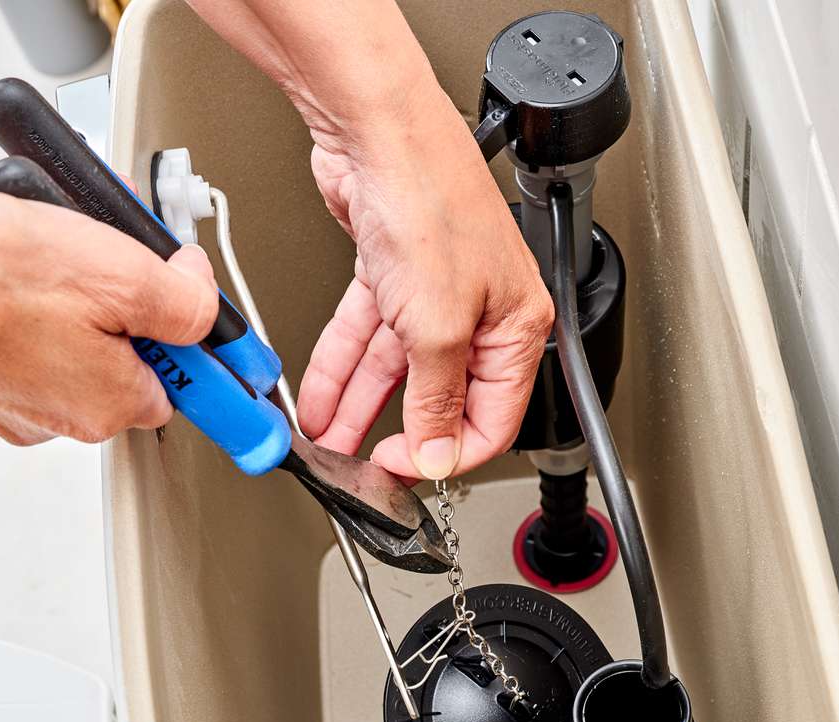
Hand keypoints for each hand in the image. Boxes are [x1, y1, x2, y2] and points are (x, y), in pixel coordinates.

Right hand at [0, 191, 219, 444]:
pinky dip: (11, 306)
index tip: (222, 350)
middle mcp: (57, 421)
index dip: (200, 350)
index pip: (185, 389)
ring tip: (38, 255)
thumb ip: (185, 299)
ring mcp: (2, 404)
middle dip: (120, 306)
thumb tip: (203, 300)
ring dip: (63, 300)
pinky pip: (10, 340)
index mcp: (108, 406)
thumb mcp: (122, 270)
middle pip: (123, 359)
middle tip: (102, 256)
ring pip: (63, 345)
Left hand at [294, 81, 552, 479]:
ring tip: (330, 441)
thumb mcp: (437, 327)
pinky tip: (321, 397)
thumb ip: (436, 399)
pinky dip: (341, 366)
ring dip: (360, 406)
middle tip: (364, 466)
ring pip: (396, 369)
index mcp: (517, 328)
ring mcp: (434, 293)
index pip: (491, 419)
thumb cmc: (430, 203)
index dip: (447, 453)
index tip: (405, 470)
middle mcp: (481, 312)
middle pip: (440, 396)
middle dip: (398, 433)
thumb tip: (437, 452)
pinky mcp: (392, 274)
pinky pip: (367, 335)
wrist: (381, 135)